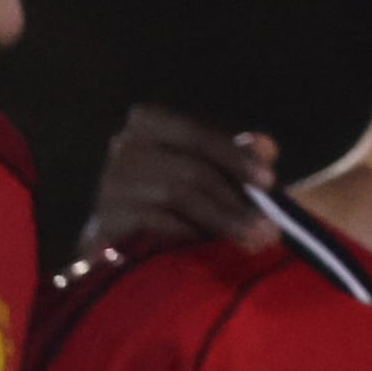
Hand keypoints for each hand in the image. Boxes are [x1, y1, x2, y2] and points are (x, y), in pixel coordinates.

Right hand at [81, 106, 276, 260]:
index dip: (235, 157)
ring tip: (253, 242)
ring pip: (176, 196)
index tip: (270, 183)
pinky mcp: (101, 224)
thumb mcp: (208, 169)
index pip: (197, 134)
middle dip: (235, 201)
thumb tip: (266, 146)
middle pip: (190, 170)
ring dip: (222, 221)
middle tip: (270, 230)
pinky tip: (208, 247)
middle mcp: (123, 148)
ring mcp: (108, 187)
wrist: (120, 241)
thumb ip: (235, 157)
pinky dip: (186, 235)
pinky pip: (154, 226)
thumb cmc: (172, 197)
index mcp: (148, 123)